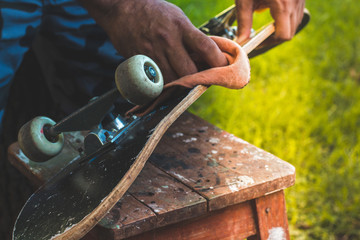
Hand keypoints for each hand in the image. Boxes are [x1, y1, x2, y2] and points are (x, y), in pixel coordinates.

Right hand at [80, 0, 227, 82]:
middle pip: (190, 71)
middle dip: (198, 78)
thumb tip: (208, 58)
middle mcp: (167, 41)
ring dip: (180, 84)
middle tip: (200, 78)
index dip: (218, 61)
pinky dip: (164, 85)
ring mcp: (152, 53)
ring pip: (173, 80)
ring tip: (183, 80)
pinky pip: (156, 82)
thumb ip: (192, 37)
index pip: (206, 48)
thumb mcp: (177, 18)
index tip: (222, 67)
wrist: (122, 10)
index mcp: (181, 26)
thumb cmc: (154, 13)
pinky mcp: (140, 63)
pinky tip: (167, 81)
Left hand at [235, 0, 304, 43]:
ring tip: (265, 20)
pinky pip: (296, 12)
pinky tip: (273, 9)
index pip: (284, 35)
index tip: (257, 42)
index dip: (269, 42)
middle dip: (274, 36)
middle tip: (260, 35)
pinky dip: (286, 16)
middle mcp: (295, 2)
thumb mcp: (245, 0)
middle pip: (290, 31)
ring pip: (295, 22)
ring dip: (281, 26)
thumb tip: (241, 41)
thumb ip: (244, 21)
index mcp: (283, 4)